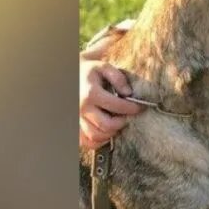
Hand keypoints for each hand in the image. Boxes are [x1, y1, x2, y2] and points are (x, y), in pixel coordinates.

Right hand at [79, 23, 143, 148]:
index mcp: (90, 93)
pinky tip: (106, 132)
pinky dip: (98, 141)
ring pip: (96, 136)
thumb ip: (117, 77)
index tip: (140, 108)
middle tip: (127, 117)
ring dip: (111, 133)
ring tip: (117, 123)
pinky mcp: (74, 126)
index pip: (117, 107)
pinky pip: (87, 141)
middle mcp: (82, 109)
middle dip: (122, 122)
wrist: (69, 75)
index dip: (132, 108)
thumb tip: (128, 93)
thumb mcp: (103, 67)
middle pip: (107, 125)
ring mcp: (76, 119)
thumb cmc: (88, 71)